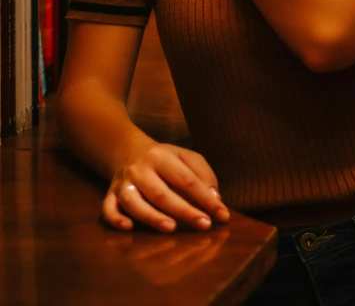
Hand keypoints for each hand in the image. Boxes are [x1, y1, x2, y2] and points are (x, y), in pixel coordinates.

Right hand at [101, 141, 229, 232]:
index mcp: (161, 156)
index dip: (205, 198)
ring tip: (171, 228)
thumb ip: (203, 174)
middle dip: (184, 211)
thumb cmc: (165, 158)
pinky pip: (108, 209)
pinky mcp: (110, 194)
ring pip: (134, 202)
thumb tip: (215, 199)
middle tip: (205, 225)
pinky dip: (116, 219)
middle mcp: (140, 169)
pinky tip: (129, 228)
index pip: (186, 180)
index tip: (222, 214)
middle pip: (161, 193)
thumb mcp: (186, 157)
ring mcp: (123, 182)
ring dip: (152, 217)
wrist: (129, 150)